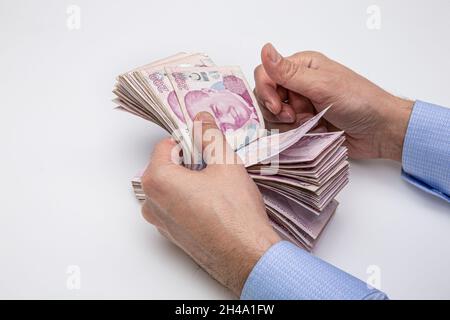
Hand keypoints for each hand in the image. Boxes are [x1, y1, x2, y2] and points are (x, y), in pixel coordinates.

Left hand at [140, 112, 280, 295]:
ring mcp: (160, 221)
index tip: (207, 146)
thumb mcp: (225, 162)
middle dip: (190, 161)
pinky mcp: (171, 235)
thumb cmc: (235, 213)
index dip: (189, 141)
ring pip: (172, 186)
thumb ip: (209, 135)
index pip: (167, 145)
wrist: (246, 256)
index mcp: (157, 180)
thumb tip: (201, 119)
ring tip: (217, 187)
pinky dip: (191, 199)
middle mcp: (151, 202)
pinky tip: (214, 204)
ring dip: (191, 181)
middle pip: (167, 166)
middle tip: (215, 167)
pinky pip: (176, 206)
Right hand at [254, 43, 413, 160]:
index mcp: (302, 67)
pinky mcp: (304, 124)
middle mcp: (298, 84)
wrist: (380, 130)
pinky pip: (284, 130)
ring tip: (309, 123)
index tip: (277, 106)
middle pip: (266, 96)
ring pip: (273, 116)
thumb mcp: (322, 85)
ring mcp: (300, 105)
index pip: (266, 73)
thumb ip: (290, 73)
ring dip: (287, 123)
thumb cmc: (359, 102)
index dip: (266, 91)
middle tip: (294, 116)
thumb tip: (265, 50)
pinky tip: (312, 131)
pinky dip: (294, 133)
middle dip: (277, 109)